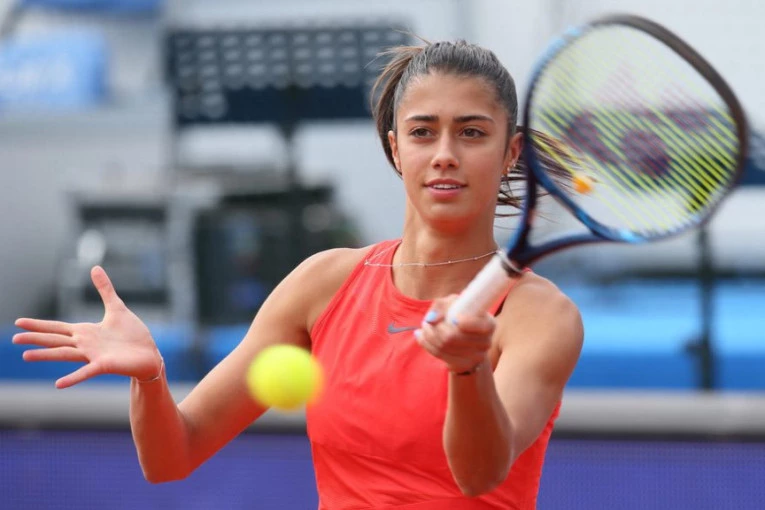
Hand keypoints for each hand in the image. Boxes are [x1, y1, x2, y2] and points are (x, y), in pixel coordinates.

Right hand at [13, 266, 161, 388]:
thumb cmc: (132, 335)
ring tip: (26, 356)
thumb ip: (104, 289)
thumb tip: (95, 267)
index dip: (39, 325)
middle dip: (35, 338)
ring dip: (46, 355)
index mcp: (86, 332)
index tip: (19, 322)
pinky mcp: (104, 365)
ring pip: (65, 354)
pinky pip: (86, 372)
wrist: (149, 354)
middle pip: (55, 340)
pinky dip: (72, 378)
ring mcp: (93, 355)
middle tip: (14, 339)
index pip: (57, 327)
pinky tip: (58, 384)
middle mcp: (85, 344)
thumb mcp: (117, 308)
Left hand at [414, 295, 494, 373]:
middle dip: (434, 328)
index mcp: (489, 324)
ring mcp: (475, 357)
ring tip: (424, 327)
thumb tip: (431, 319)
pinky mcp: (463, 365)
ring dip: (428, 335)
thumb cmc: (460, 314)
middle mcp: (485, 342)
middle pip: (452, 337)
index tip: (453, 317)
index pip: (477, 326)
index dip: (464, 322)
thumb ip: (442, 305)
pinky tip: (420, 336)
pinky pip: (439, 355)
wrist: (464, 339)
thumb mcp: (453, 304)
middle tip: (426, 321)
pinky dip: (426, 344)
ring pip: (443, 346)